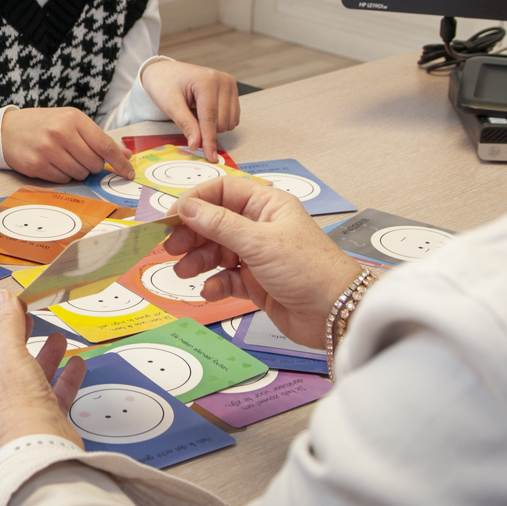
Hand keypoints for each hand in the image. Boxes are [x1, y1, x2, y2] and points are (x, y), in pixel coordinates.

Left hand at [0, 290, 85, 454]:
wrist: (40, 449)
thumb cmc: (15, 407)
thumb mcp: (9, 354)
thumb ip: (8, 324)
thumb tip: (4, 298)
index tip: (4, 308)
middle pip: (3, 359)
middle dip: (18, 336)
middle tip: (29, 318)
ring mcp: (18, 408)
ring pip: (31, 375)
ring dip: (44, 354)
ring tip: (57, 337)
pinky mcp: (42, 418)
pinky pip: (54, 392)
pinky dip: (65, 376)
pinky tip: (76, 363)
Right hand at [1, 106, 134, 181]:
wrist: (7, 130)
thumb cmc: (44, 125)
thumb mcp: (71, 122)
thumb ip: (98, 138)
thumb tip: (125, 155)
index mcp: (73, 118)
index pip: (105, 145)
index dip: (120, 162)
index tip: (129, 173)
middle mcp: (60, 133)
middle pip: (94, 163)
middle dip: (92, 165)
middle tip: (79, 156)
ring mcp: (47, 150)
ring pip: (80, 174)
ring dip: (77, 171)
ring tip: (63, 157)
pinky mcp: (36, 165)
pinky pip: (63, 179)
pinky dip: (62, 175)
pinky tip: (52, 163)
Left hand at [140, 60, 240, 163]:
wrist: (165, 72)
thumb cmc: (164, 84)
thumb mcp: (170, 105)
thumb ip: (185, 124)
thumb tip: (197, 144)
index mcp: (207, 80)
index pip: (210, 117)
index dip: (209, 140)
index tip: (210, 156)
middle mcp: (223, 80)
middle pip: (222, 122)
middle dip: (206, 129)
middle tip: (188, 116)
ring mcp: (230, 84)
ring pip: (230, 122)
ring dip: (213, 125)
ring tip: (195, 111)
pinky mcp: (232, 91)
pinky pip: (232, 118)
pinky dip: (218, 121)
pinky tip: (205, 110)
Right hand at [166, 176, 361, 347]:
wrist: (335, 314)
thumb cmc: (306, 268)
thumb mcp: (259, 242)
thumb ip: (219, 224)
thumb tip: (185, 206)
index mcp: (265, 205)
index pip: (221, 191)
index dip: (194, 201)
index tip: (171, 218)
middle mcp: (259, 226)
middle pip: (214, 222)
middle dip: (192, 234)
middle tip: (171, 248)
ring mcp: (257, 255)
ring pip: (217, 251)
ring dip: (198, 260)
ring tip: (183, 272)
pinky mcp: (256, 283)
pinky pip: (226, 277)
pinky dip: (215, 283)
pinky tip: (210, 290)